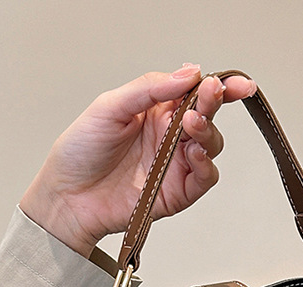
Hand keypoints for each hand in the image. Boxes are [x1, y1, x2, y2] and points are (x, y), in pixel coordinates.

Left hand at [20, 64, 256, 256]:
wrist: (68, 197)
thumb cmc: (81, 152)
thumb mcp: (109, 106)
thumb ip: (149, 88)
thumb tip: (188, 73)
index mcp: (156, 110)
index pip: (195, 92)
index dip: (219, 86)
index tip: (234, 83)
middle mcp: (169, 136)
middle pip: (207, 115)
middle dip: (215, 103)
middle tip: (211, 95)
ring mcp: (175, 164)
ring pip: (211, 144)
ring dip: (208, 131)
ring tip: (191, 124)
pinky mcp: (177, 192)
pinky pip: (204, 177)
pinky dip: (206, 164)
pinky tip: (194, 153)